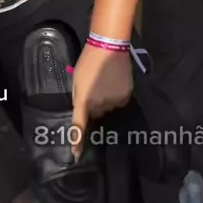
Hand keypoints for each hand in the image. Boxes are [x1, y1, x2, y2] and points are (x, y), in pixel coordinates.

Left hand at [71, 43, 132, 158]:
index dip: (77, 141)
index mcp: (84, 99)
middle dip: (94, 104)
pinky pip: (118, 102)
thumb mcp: (77, 79)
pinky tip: (116, 82)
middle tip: (94, 87)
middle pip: (96, 112)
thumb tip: (83, 110)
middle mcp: (99, 104)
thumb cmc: (89, 60)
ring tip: (106, 81)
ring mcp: (113, 101)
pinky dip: (116, 95)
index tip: (76, 155)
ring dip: (105, 100)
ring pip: (108, 107)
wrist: (110, 47)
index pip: (79, 125)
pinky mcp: (125, 97)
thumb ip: (79, 97)